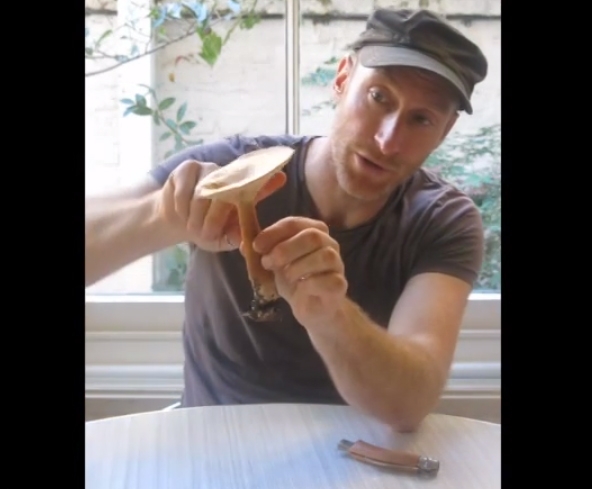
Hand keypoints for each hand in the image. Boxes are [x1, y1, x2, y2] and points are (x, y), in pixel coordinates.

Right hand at [157, 159, 285, 251]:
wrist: (175, 221)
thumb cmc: (204, 230)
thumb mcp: (221, 239)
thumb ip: (233, 237)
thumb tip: (243, 237)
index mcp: (243, 194)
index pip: (259, 185)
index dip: (269, 182)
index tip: (282, 177)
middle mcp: (229, 178)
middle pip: (227, 192)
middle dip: (215, 217)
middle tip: (206, 235)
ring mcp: (210, 170)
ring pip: (204, 191)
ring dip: (196, 215)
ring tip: (193, 228)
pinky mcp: (189, 169)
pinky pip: (186, 188)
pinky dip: (182, 206)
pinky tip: (182, 214)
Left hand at [250, 217, 347, 326]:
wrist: (312, 307)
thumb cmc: (295, 280)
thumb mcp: (274, 263)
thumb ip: (261, 252)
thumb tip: (244, 245)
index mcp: (313, 231)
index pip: (294, 223)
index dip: (273, 233)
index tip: (257, 246)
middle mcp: (329, 244)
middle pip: (312, 236)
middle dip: (285, 249)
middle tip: (268, 263)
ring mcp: (337, 264)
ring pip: (323, 256)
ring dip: (297, 267)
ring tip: (285, 277)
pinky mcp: (339, 285)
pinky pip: (328, 280)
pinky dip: (309, 284)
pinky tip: (301, 288)